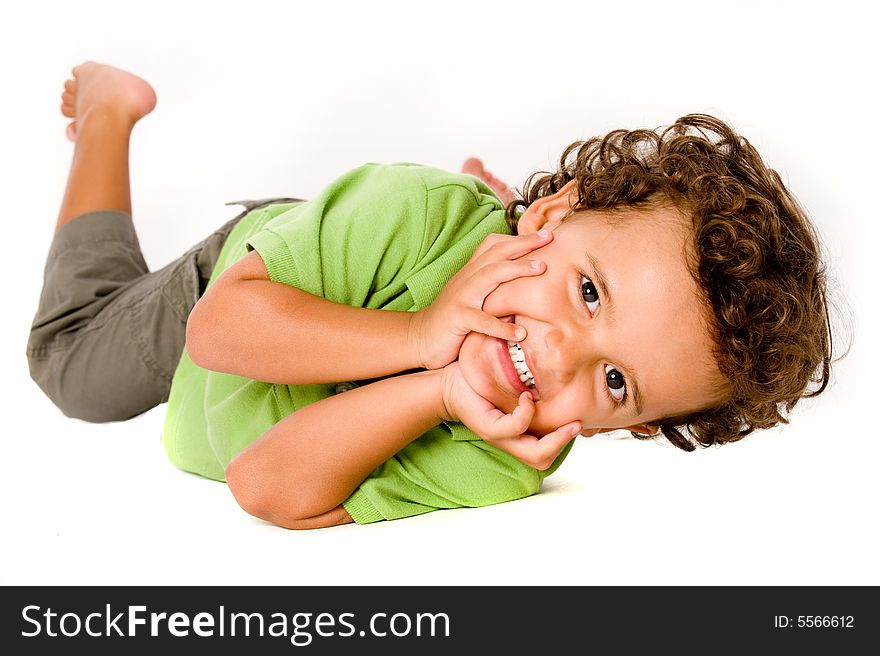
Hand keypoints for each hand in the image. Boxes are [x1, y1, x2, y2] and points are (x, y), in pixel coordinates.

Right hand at [409, 229, 552, 369]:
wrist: (419, 337)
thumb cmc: (453, 320)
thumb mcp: (474, 298)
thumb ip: (494, 288)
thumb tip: (527, 285)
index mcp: (471, 273)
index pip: (494, 247)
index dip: (518, 239)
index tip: (544, 234)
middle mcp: (466, 279)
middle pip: (496, 254)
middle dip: (523, 244)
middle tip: (549, 238)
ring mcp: (460, 297)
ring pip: (489, 276)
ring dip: (516, 270)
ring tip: (541, 269)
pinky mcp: (456, 319)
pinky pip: (480, 321)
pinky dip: (500, 326)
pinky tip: (520, 334)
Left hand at [439, 361, 580, 470]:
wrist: (450, 384)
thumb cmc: (481, 386)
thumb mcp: (513, 393)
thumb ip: (533, 396)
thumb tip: (562, 387)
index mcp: (518, 436)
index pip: (546, 453)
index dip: (565, 442)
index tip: (579, 423)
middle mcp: (509, 442)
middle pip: (542, 460)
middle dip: (563, 444)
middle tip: (576, 425)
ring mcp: (499, 437)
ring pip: (534, 454)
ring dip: (553, 437)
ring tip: (562, 419)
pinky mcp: (488, 428)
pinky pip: (516, 428)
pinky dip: (526, 413)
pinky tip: (526, 398)